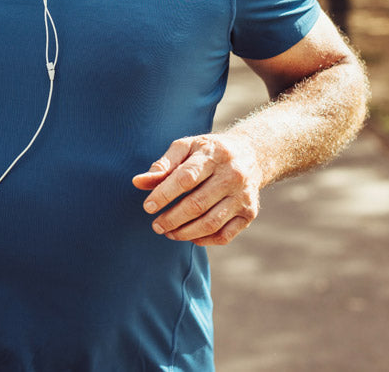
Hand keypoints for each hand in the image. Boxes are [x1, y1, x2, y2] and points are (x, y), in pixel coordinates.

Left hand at [132, 134, 261, 246]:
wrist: (250, 154)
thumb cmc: (208, 151)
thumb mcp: (186, 148)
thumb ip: (163, 165)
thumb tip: (137, 182)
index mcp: (213, 155)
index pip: (185, 178)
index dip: (164, 194)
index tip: (147, 207)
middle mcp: (232, 175)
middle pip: (197, 204)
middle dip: (172, 219)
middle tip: (156, 226)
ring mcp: (243, 196)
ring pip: (211, 223)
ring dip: (185, 233)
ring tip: (168, 233)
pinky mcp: (250, 213)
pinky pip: (225, 235)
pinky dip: (204, 240)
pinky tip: (190, 236)